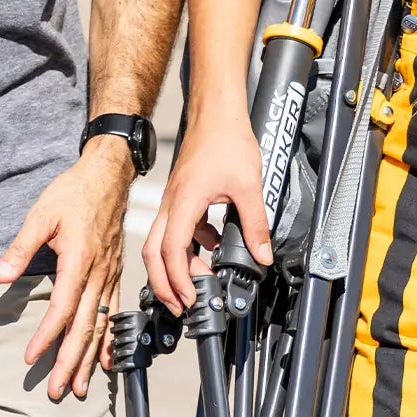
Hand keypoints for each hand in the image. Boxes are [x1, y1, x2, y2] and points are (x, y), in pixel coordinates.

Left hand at [0, 140, 130, 400]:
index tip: (30, 358)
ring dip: (89, 359)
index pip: (62, 309)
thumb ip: (21, 247)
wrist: (108, 176)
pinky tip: (106, 360)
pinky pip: (113, 314)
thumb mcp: (40, 214)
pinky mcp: (114, 274)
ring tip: (79, 386)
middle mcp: (99, 273)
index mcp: (80, 260)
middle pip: (85, 327)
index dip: (46, 337)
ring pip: (101, 326)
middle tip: (58, 390)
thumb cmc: (74, 192)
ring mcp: (109, 276)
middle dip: (70, 362)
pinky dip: (109, 340)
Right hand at [142, 108, 268, 314]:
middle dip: (163, 283)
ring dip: (176, 265)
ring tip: (197, 283)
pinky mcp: (183, 194)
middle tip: (181, 305)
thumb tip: (262, 254)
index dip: (178, 280)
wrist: (217, 111)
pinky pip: (179, 227)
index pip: (172, 251)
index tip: (190, 298)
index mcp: (184, 203)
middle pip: (154, 252)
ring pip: (163, 241)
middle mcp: (172, 204)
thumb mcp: (248, 185)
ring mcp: (175, 199)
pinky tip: (213, 244)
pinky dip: (190, 243)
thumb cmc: (227, 140)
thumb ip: (255, 223)